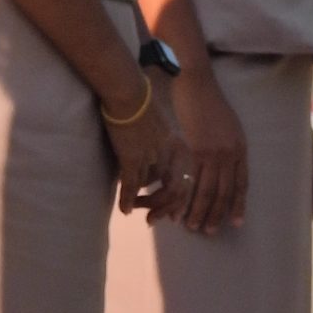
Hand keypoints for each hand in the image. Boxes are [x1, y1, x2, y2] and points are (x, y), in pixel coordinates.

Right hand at [102, 73, 192, 222]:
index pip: (189, 183)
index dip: (181, 204)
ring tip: (136, 211)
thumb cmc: (145, 107)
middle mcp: (172, 157)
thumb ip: (163, 153)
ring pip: (156, 192)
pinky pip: (132, 186)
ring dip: (147, 206)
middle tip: (153, 220)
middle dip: (166, 210)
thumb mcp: (163, 131)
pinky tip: (123, 209)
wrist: (129, 92)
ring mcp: (153, 158)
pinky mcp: (133, 157)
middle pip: (177, 193)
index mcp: (182, 149)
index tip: (172, 216)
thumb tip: (156, 174)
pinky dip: (128, 200)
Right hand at [172, 66, 249, 235]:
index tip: (236, 222)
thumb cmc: (208, 100)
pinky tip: (180, 210)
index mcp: (240, 148)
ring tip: (194, 227)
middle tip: (210, 231)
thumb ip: (228, 144)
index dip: (238, 205)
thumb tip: (223, 162)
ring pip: (209, 191)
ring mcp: (213, 153)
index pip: (241, 184)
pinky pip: (192, 181)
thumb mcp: (227, 124)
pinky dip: (186, 199)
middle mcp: (230, 154)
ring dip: (201, 212)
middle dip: (218, 214)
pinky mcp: (195, 150)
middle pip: (225, 192)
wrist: (195, 82)